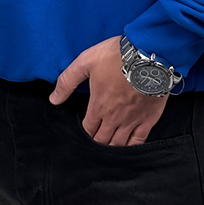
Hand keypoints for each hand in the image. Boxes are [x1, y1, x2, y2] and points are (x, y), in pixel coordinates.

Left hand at [49, 35, 169, 145]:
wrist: (150, 56)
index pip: (87, 129)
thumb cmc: (117, 56)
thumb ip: (68, 81)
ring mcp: (132, 120)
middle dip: (96, 142)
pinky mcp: (149, 119)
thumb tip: (53, 99)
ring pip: (118, 144)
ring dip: (111, 147)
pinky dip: (131, 148)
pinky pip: (138, 141)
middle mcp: (114, 118)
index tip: (83, 132)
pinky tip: (127, 149)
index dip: (83, 133)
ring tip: (107, 147)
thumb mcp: (86, 61)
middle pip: (102, 140)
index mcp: (98, 106)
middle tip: (94, 143)